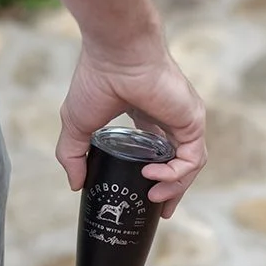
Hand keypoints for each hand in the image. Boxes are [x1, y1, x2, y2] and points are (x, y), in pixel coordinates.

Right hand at [55, 41, 206, 218]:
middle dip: (174, 190)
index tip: (149, 198)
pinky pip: (192, 157)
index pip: (160, 153)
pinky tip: (153, 175)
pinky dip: (176, 173)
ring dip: (174, 186)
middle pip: (180, 163)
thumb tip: (74, 185)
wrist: (115, 54)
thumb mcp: (77, 125)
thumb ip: (73, 155)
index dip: (158, 178)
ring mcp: (183, 119)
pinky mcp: (192, 120)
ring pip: (189, 164)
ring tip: (153, 197)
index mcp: (146, 117)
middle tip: (161, 211)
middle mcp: (169, 119)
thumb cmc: (96, 79)